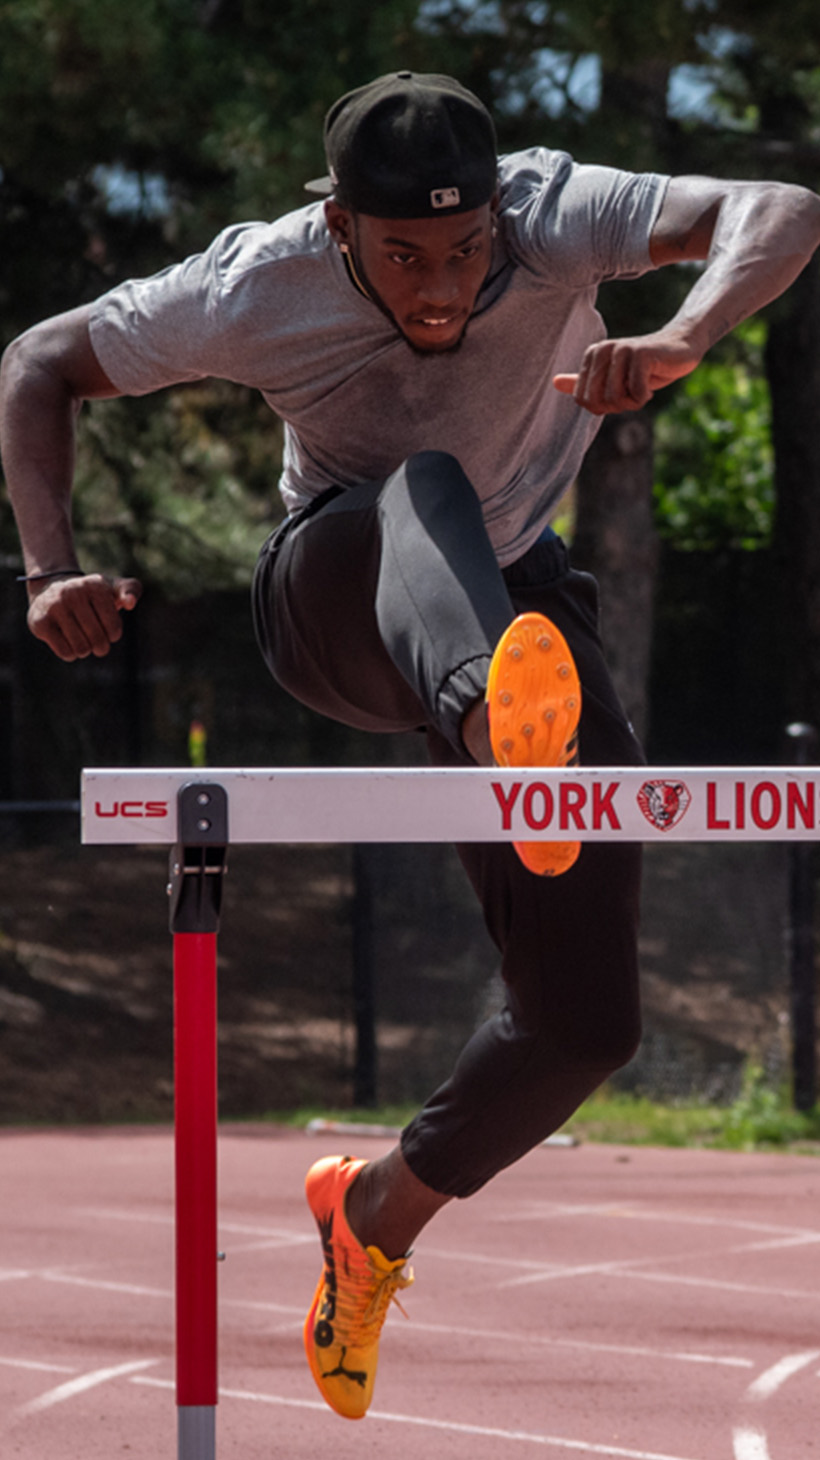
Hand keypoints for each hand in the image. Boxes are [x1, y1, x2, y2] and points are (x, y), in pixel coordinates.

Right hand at [27, 573, 142, 660]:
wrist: (51, 588)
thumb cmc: (91, 594)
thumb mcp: (113, 587)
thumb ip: (132, 589)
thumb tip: (130, 603)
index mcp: (94, 585)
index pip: (114, 627)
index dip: (113, 634)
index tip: (109, 629)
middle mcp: (73, 593)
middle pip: (98, 639)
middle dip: (100, 646)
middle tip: (97, 642)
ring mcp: (54, 607)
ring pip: (81, 648)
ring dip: (85, 650)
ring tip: (82, 640)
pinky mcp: (40, 622)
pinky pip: (65, 652)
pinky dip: (70, 654)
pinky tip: (68, 643)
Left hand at [553, 327, 701, 414]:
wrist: (680, 349)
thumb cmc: (645, 367)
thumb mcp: (612, 378)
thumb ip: (584, 381)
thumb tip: (554, 383)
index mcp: (592, 355)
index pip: (584, 400)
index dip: (604, 407)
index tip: (620, 393)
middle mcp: (603, 349)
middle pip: (598, 400)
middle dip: (618, 406)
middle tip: (633, 392)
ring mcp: (621, 349)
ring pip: (617, 398)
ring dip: (634, 402)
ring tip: (644, 386)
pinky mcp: (641, 354)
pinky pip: (636, 393)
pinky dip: (646, 396)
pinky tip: (653, 381)